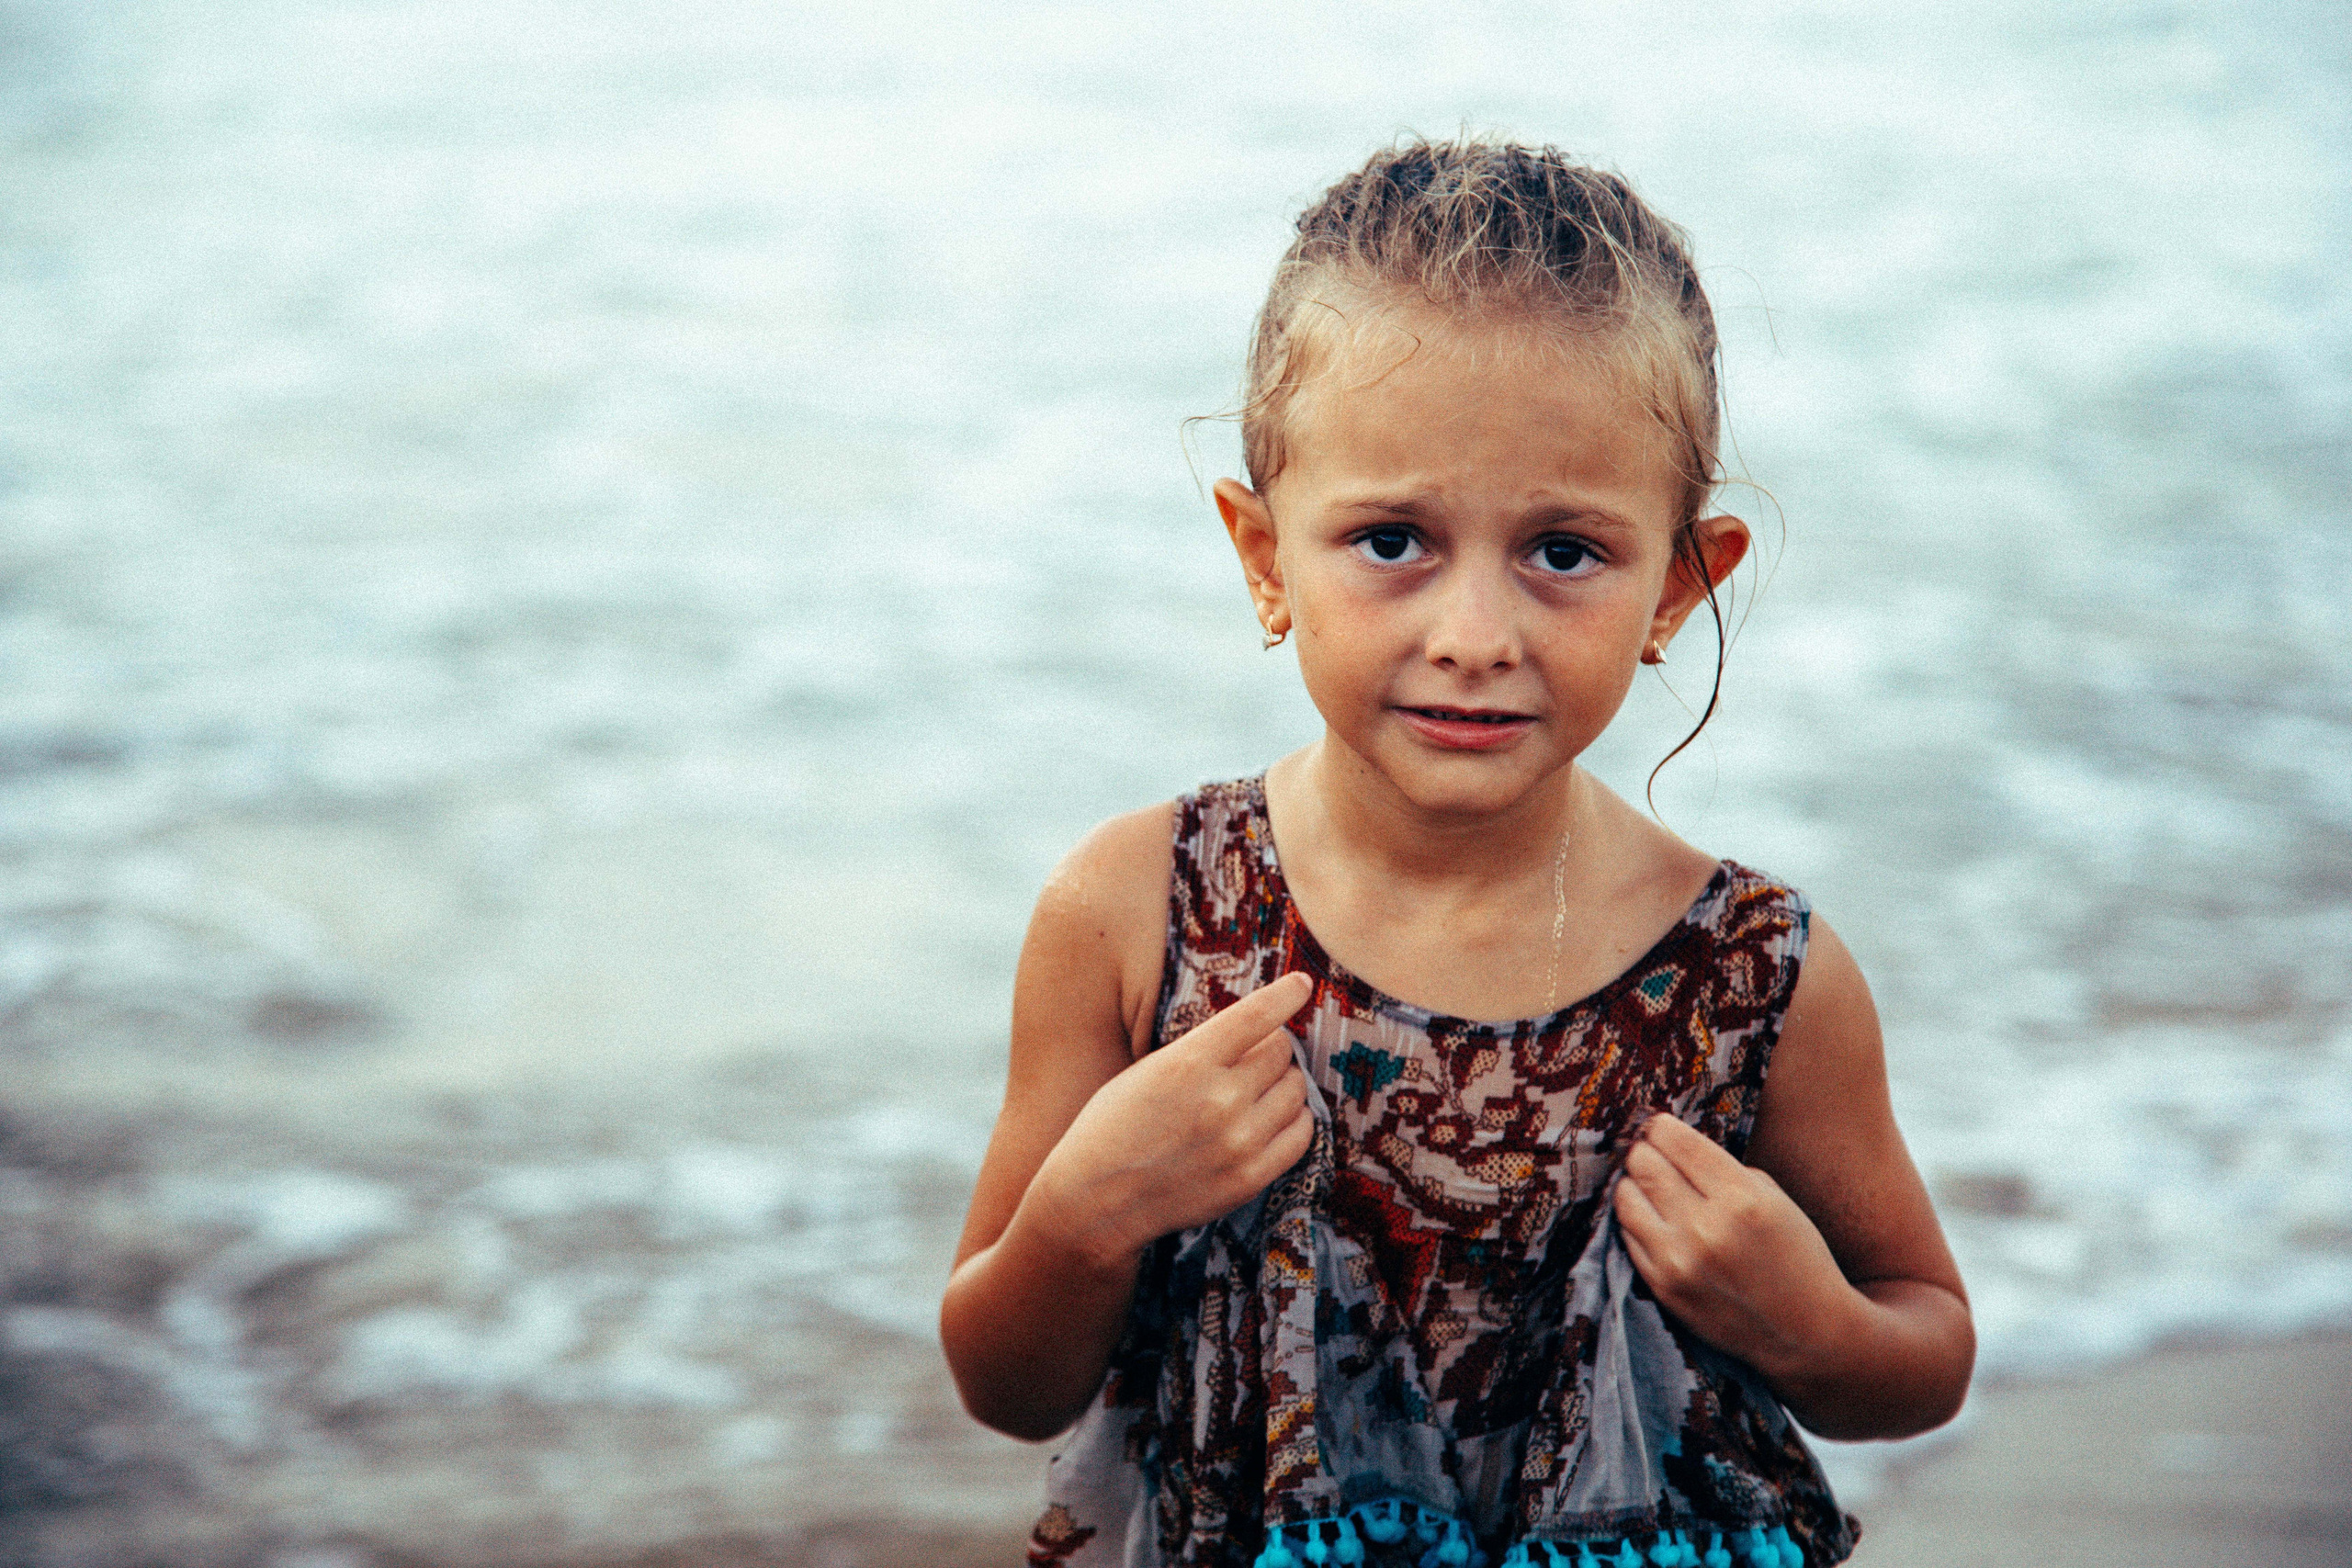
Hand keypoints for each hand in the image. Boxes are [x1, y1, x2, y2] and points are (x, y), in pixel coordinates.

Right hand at [1030, 972, 1315, 1267]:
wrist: (1096, 1201)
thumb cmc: (1111, 1128)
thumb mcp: (1146, 1071)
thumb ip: (1198, 1051)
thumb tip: (1253, 1033)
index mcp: (1187, 1063)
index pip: (1256, 1015)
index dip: (1286, 994)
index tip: (1301, 985)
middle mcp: (1220, 1099)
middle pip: (1280, 1053)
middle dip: (1272, 1048)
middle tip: (1258, 1056)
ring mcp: (1239, 1141)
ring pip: (1295, 1091)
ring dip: (1284, 1083)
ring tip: (1262, 1089)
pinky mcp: (1251, 1177)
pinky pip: (1300, 1134)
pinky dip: (1294, 1119)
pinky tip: (1275, 1117)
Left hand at [1612, 1113, 1854, 1381]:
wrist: (1806, 1333)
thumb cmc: (1796, 1258)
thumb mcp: (1774, 1200)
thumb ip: (1724, 1170)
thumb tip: (1673, 1144)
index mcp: (1741, 1198)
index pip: (1676, 1141)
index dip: (1661, 1127)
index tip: (1659, 1126)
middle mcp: (1706, 1228)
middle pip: (1643, 1164)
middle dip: (1643, 1151)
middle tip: (1649, 1152)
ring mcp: (1679, 1261)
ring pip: (1625, 1198)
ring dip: (1634, 1185)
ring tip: (1649, 1186)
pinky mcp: (1663, 1287)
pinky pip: (1628, 1236)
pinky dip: (1636, 1221)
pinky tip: (1653, 1219)